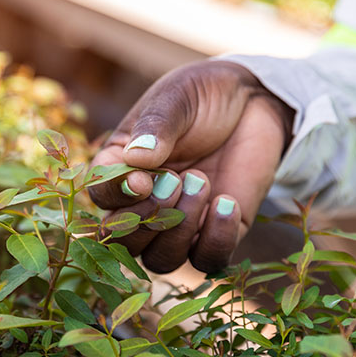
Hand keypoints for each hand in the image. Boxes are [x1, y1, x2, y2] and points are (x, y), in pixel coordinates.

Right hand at [89, 60, 293, 273]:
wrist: (254, 100)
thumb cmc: (204, 95)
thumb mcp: (177, 99)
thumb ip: (157, 125)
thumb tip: (137, 158)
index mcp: (121, 167)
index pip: (100, 197)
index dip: (116, 196)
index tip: (142, 178)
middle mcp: (144, 202)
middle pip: (124, 241)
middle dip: (148, 219)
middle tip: (176, 179)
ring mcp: (180, 222)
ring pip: (161, 260)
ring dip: (179, 230)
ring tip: (202, 181)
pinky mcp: (217, 232)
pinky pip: (208, 261)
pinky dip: (216, 240)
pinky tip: (228, 202)